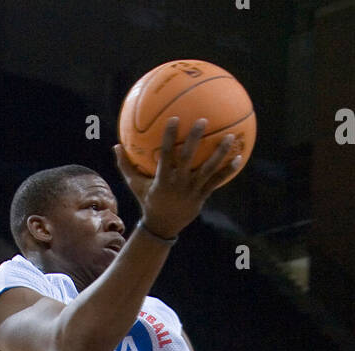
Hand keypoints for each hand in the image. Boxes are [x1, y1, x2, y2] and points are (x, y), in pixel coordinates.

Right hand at [114, 117, 241, 239]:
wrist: (161, 227)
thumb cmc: (147, 201)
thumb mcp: (135, 184)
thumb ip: (125, 165)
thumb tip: (115, 145)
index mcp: (163, 179)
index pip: (166, 154)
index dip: (171, 137)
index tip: (175, 119)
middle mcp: (179, 183)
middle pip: (189, 158)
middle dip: (196, 139)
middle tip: (203, 120)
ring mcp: (192, 190)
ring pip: (208, 170)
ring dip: (220, 153)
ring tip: (230, 137)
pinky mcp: (202, 196)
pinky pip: (217, 181)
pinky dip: (228, 170)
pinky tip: (239, 158)